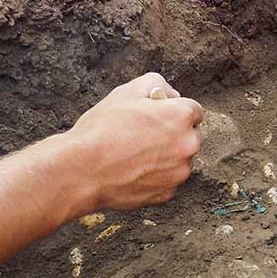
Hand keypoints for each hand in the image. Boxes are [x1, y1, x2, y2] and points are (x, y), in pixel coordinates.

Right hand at [62, 73, 204, 209]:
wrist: (82, 170)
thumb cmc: (102, 130)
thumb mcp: (127, 91)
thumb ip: (156, 84)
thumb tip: (170, 95)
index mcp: (181, 117)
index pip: (193, 111)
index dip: (173, 111)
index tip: (158, 116)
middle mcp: (188, 145)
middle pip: (189, 136)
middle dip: (173, 134)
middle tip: (144, 135)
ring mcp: (179, 172)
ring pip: (180, 160)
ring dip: (166, 156)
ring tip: (134, 154)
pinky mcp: (168, 192)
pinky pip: (168, 180)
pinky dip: (156, 176)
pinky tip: (133, 170)